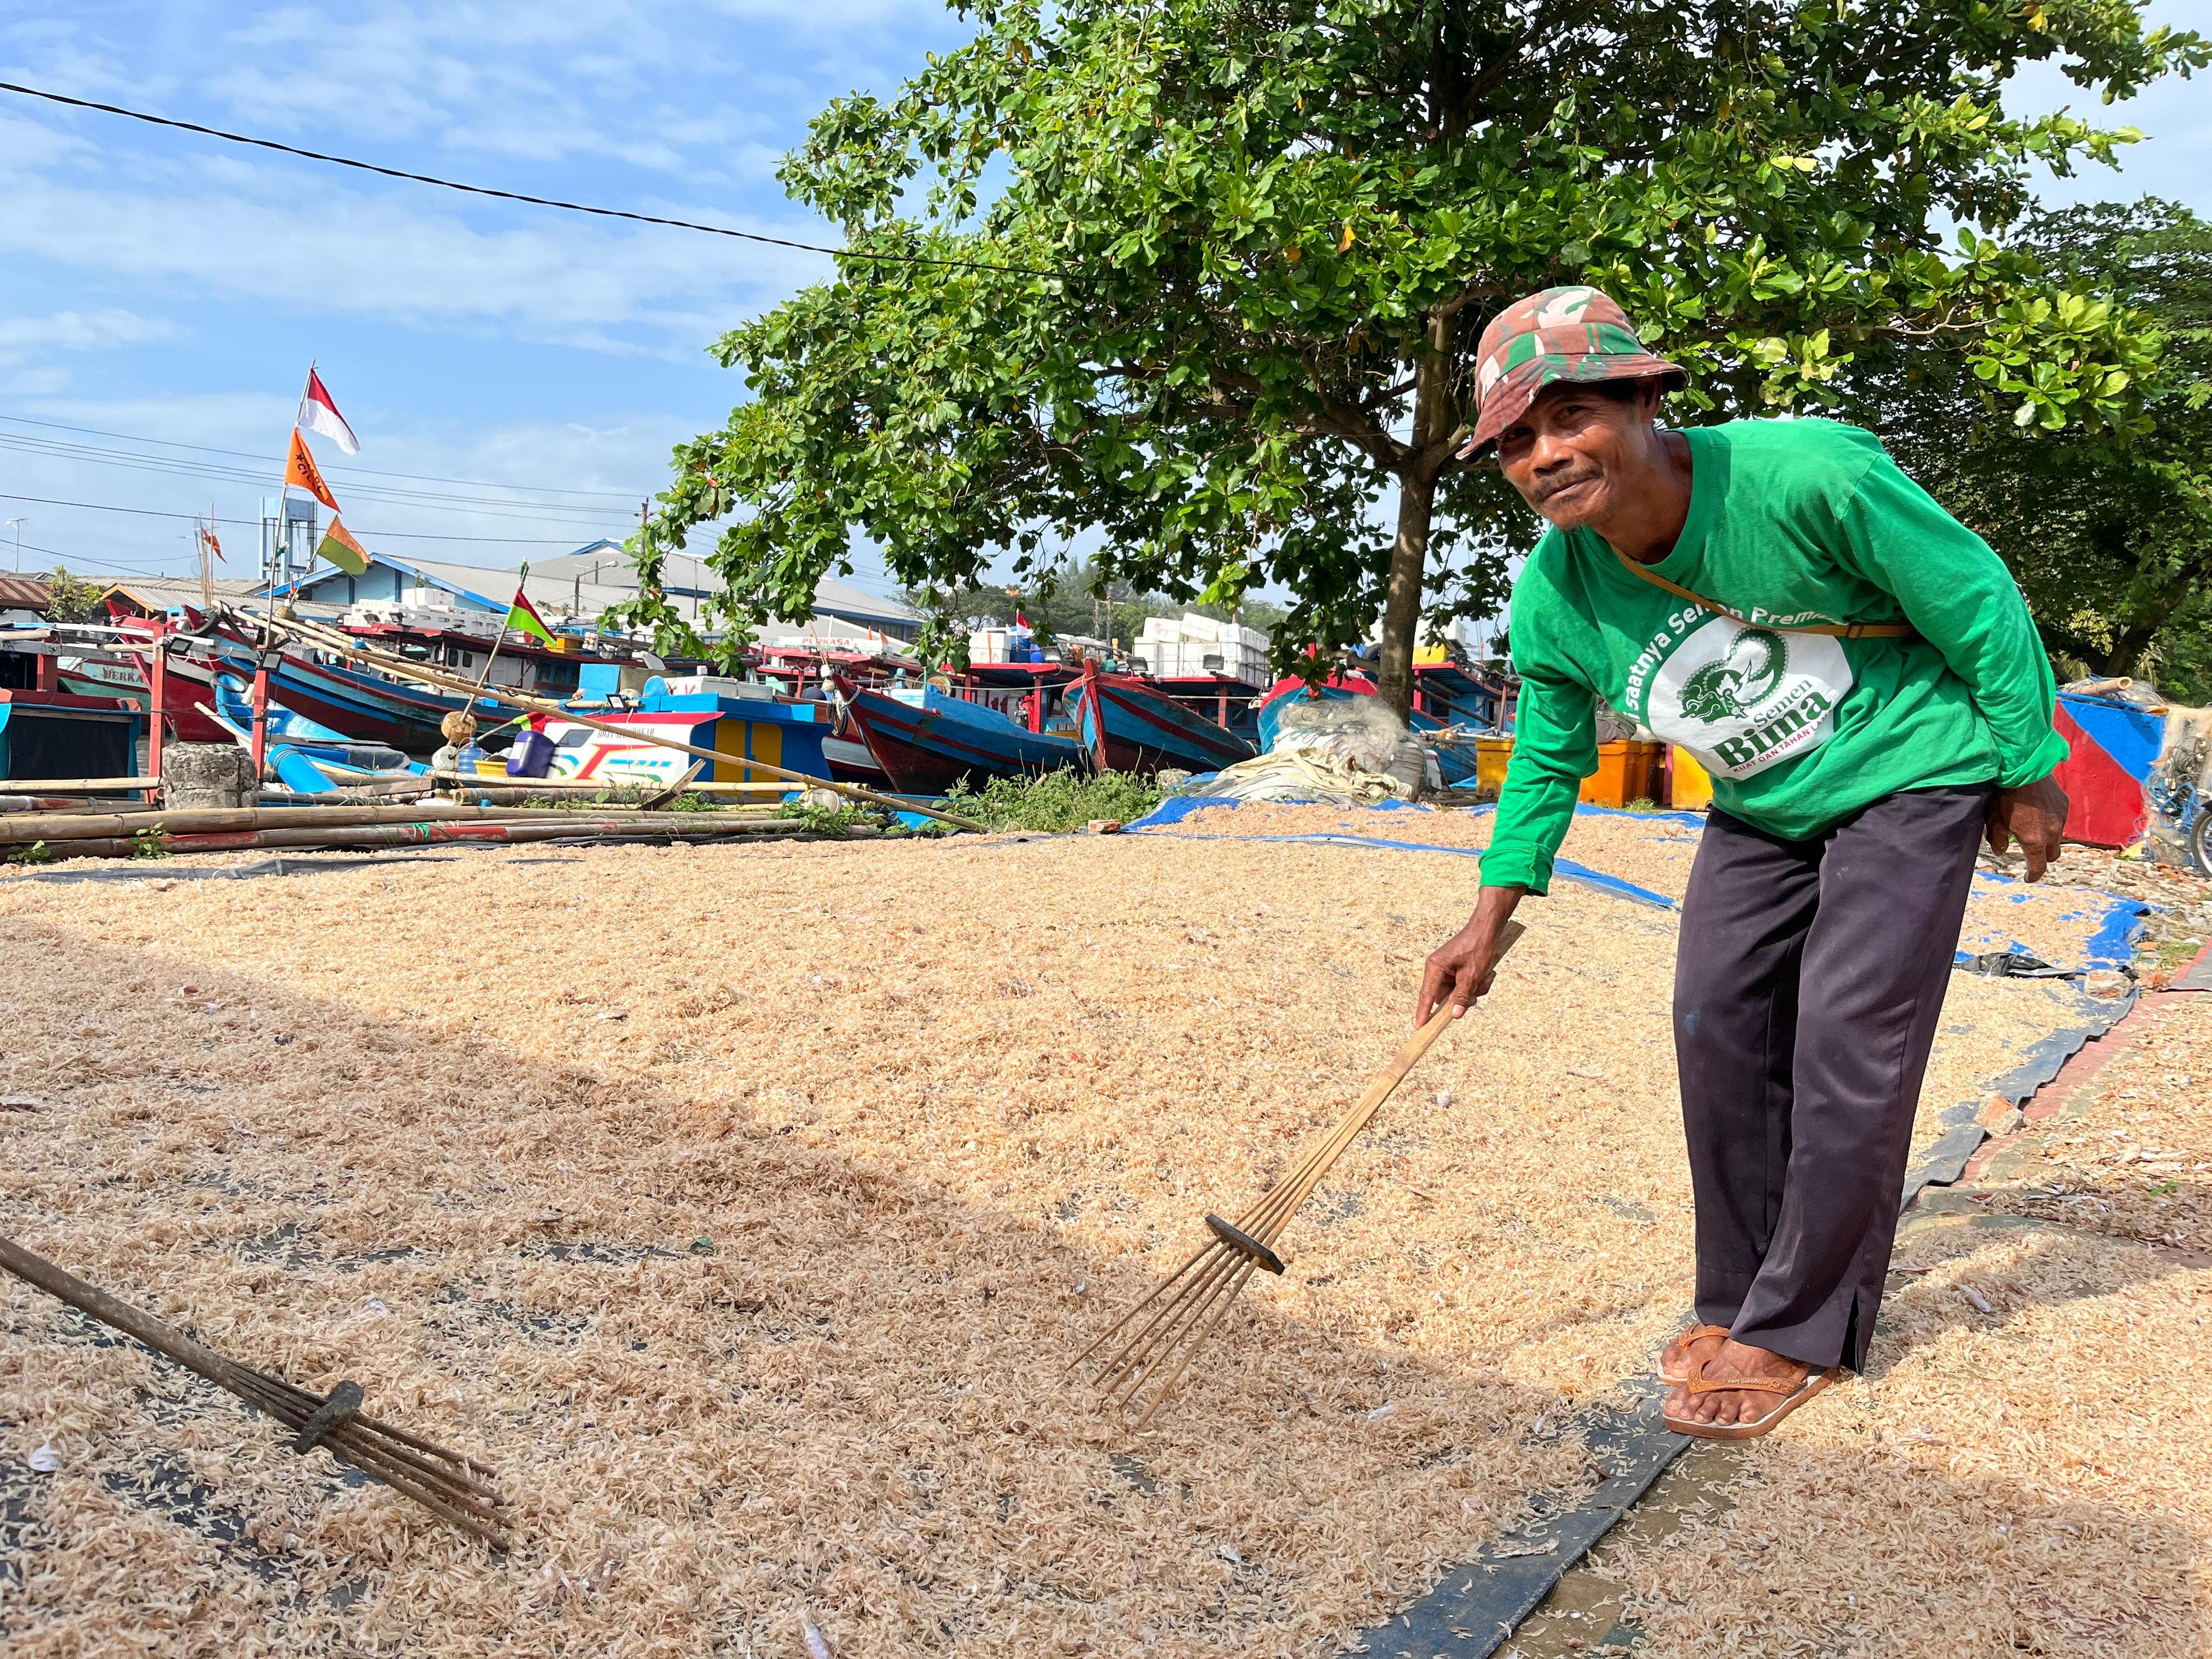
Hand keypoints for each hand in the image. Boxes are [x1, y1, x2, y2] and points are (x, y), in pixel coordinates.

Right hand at [1416, 885, 1524, 1024]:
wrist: (1488, 929)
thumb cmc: (1477, 947)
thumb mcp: (1471, 975)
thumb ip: (1461, 996)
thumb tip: (1454, 1016)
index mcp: (1435, 968)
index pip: (1427, 995)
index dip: (1424, 1012)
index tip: (1420, 1027)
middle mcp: (1437, 969)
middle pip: (1446, 997)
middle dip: (1464, 998)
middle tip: (1476, 993)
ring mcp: (1448, 970)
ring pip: (1458, 993)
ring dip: (1475, 990)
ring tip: (1485, 976)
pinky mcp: (1457, 970)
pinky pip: (1465, 986)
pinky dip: (1477, 984)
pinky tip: (1487, 973)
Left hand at [1985, 776, 2067, 881]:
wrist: (2023, 767)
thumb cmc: (2004, 795)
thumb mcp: (1994, 820)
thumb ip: (1997, 840)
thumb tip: (2000, 852)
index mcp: (2035, 840)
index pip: (2038, 867)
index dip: (2033, 875)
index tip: (2027, 878)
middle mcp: (2053, 832)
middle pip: (2051, 855)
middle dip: (2042, 858)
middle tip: (2031, 855)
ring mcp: (2061, 818)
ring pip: (2058, 837)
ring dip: (2048, 839)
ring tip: (2034, 831)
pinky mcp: (2064, 805)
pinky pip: (2060, 820)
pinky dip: (2051, 823)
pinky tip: (2039, 814)